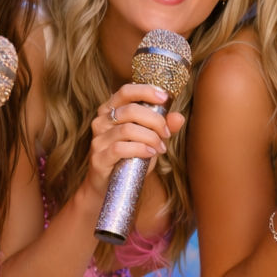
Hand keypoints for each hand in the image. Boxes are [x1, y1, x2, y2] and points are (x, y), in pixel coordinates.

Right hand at [87, 83, 182, 200]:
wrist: (108, 185)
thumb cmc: (130, 157)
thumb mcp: (149, 140)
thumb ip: (163, 127)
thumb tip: (178, 117)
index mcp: (111, 110)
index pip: (126, 91)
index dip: (145, 91)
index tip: (165, 98)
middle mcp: (101, 121)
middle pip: (130, 110)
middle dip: (155, 120)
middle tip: (167, 133)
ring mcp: (98, 139)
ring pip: (127, 129)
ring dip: (150, 137)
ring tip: (160, 147)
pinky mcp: (98, 157)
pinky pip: (120, 148)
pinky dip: (140, 149)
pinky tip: (150, 154)